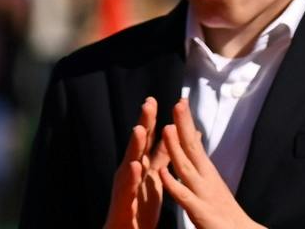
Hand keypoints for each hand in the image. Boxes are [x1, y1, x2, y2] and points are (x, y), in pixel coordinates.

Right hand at [100, 96, 161, 228]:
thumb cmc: (140, 204)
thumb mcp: (156, 177)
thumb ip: (165, 156)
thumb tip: (179, 135)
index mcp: (143, 165)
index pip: (148, 139)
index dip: (151, 120)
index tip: (154, 99)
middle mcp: (132, 170)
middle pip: (139, 143)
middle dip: (143, 123)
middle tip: (148, 104)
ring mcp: (126, 184)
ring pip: (130, 161)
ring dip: (135, 145)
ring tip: (140, 129)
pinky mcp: (125, 200)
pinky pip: (129, 187)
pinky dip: (132, 176)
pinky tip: (135, 166)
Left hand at [153, 96, 263, 228]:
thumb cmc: (223, 213)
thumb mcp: (212, 185)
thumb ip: (201, 166)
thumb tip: (197, 143)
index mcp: (207, 174)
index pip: (194, 144)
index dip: (186, 123)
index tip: (180, 102)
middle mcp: (207, 181)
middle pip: (192, 149)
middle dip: (184, 126)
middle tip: (177, 103)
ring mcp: (204, 196)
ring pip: (187, 169)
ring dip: (176, 148)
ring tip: (167, 128)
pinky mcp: (201, 213)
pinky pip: (184, 197)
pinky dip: (174, 185)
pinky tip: (164, 174)